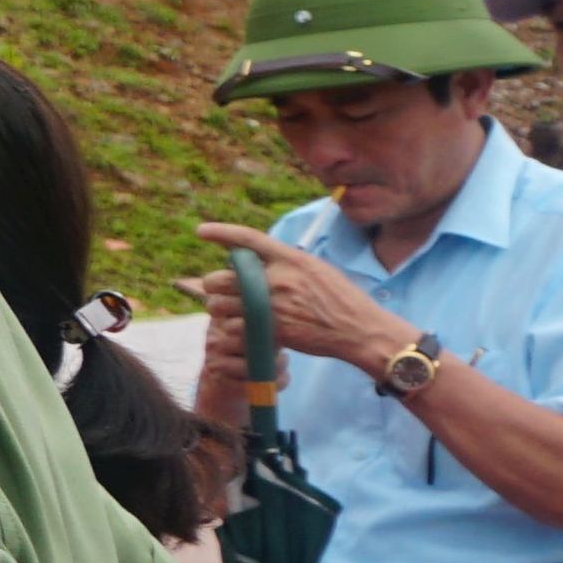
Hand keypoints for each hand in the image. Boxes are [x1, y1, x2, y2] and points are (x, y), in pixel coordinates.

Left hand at [189, 232, 412, 379]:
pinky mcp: (271, 331)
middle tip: (220, 290)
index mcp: (291, 259)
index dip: (222, 232)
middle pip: (222, 277)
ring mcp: (273, 306)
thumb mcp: (316, 269)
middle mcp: (279, 280)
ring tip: (228, 311)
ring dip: (219, 308)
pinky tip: (241, 329)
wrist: (360, 330)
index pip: (249, 239)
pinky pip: (233, 328)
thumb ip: (286, 263)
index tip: (202, 231)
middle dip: (213, 284)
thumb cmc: (341, 299)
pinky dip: (232, 330)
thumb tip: (259, 258)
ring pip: (220, 305)